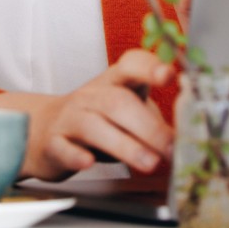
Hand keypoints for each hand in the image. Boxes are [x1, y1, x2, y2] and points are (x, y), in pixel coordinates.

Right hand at [0, 49, 173, 178]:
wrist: (43, 129)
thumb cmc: (95, 119)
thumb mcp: (125, 110)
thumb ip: (152, 117)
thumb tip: (186, 132)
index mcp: (114, 82)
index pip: (131, 65)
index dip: (149, 67)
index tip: (169, 75)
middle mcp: (92, 96)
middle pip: (118, 102)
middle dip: (148, 126)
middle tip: (170, 148)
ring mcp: (71, 118)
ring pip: (95, 126)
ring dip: (125, 145)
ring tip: (148, 163)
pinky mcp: (54, 143)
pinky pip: (64, 147)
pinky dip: (76, 155)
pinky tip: (88, 163)